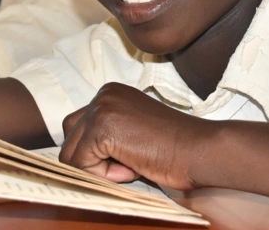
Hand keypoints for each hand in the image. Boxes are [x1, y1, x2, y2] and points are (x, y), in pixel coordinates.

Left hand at [59, 83, 212, 190]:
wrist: (199, 149)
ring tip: (131, 163)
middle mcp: (103, 95)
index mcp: (110, 93)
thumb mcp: (132, 132)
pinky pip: (80, 164)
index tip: (131, 154)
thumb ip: (106, 134)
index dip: (100, 153)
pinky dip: (104, 175)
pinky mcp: (101, 127)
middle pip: (70, 139)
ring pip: (71, 154)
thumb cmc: (172, 147)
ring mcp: (101, 108)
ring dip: (98, 168)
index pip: (79, 129)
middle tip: (129, 162)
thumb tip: (74, 157)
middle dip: (93, 160)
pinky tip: (132, 165)